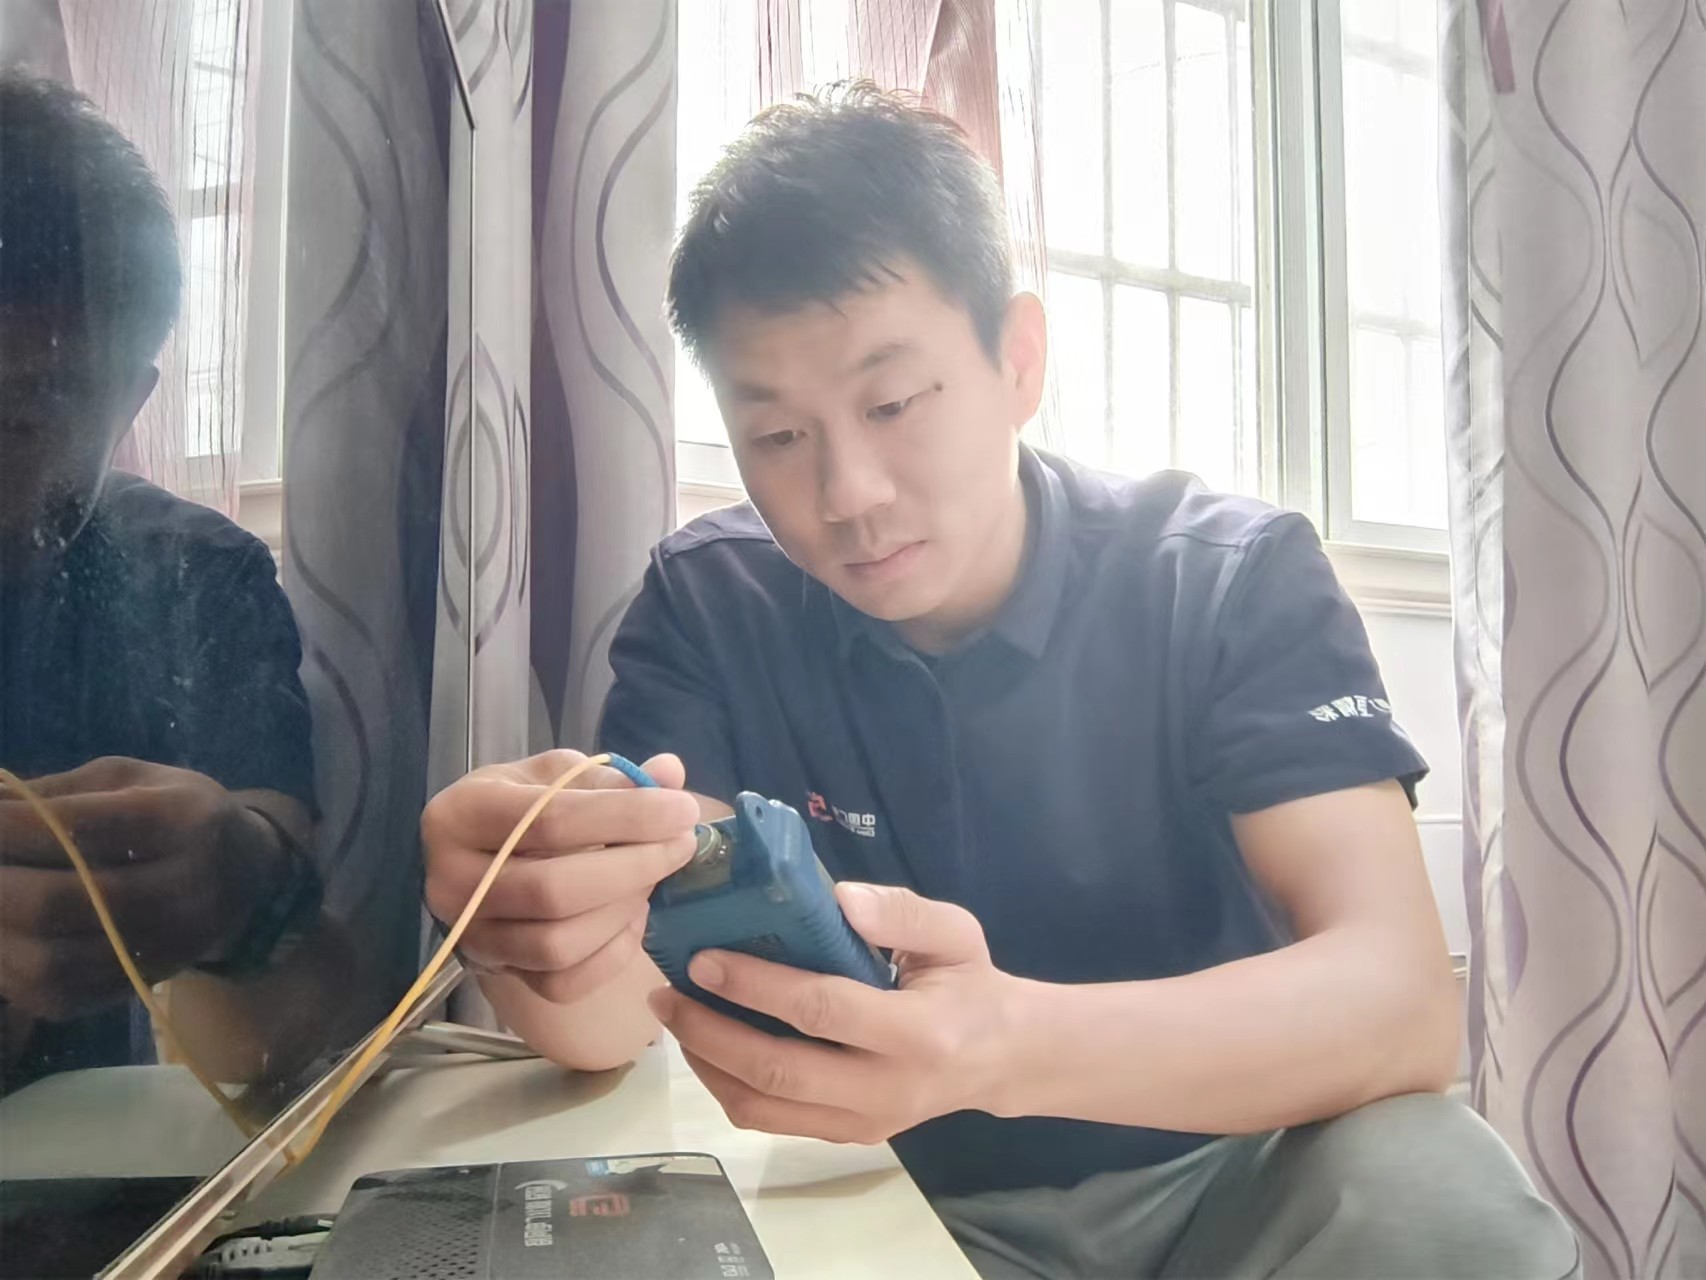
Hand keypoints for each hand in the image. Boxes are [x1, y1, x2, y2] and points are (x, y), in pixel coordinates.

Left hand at [0, 757, 287, 1019]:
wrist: (245, 875)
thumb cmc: (175, 813)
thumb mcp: (128, 781)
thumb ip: (50, 794)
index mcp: (185, 820)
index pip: (76, 829)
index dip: (5, 827)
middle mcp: (184, 889)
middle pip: (55, 902)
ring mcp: (168, 947)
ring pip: (49, 962)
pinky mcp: (143, 985)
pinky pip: (56, 995)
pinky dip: (8, 969)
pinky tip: (3, 937)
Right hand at [421, 750, 699, 1005]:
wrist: (481, 854)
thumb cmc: (523, 804)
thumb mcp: (556, 775)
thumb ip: (612, 778)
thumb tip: (669, 772)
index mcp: (459, 815)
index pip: (552, 819)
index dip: (627, 817)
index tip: (683, 810)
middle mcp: (451, 882)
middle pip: (554, 889)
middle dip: (634, 868)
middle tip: (680, 846)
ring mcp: (470, 936)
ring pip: (558, 944)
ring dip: (623, 911)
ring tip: (653, 878)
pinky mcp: (496, 973)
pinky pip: (562, 983)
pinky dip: (610, 954)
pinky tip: (631, 917)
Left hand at [650, 883, 1023, 1143]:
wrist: (998, 1058)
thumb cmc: (967, 984)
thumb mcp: (955, 933)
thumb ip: (901, 912)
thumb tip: (838, 899)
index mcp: (917, 1035)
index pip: (821, 1011)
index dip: (756, 986)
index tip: (704, 958)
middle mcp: (885, 1091)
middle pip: (777, 1072)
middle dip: (710, 1031)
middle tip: (666, 992)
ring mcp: (862, 1124)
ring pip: (762, 1108)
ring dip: (706, 1064)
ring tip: (675, 1016)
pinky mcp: (844, 1138)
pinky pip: (770, 1120)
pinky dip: (726, 1084)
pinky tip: (707, 1043)